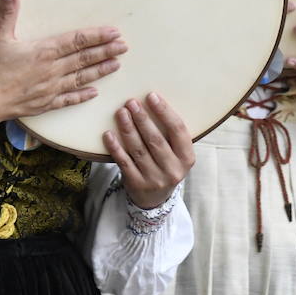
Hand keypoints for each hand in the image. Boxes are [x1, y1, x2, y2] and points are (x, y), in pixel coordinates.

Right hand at [0, 0, 126, 144]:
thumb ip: (7, 12)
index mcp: (44, 52)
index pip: (77, 41)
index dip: (97, 36)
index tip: (114, 32)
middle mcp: (53, 70)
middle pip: (84, 59)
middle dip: (106, 51)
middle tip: (124, 47)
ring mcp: (51, 88)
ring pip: (82, 78)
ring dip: (100, 71)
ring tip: (117, 65)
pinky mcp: (46, 104)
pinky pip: (69, 99)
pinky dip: (82, 95)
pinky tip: (94, 93)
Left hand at [103, 92, 194, 209]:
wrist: (156, 198)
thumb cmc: (166, 164)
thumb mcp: (176, 152)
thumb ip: (170, 133)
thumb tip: (152, 100)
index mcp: (187, 157)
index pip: (178, 130)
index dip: (165, 112)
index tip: (151, 96)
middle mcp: (173, 170)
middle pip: (156, 139)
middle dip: (142, 119)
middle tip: (131, 102)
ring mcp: (154, 179)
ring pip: (139, 150)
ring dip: (128, 129)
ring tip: (121, 112)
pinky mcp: (137, 184)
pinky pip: (124, 162)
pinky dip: (115, 147)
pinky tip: (108, 134)